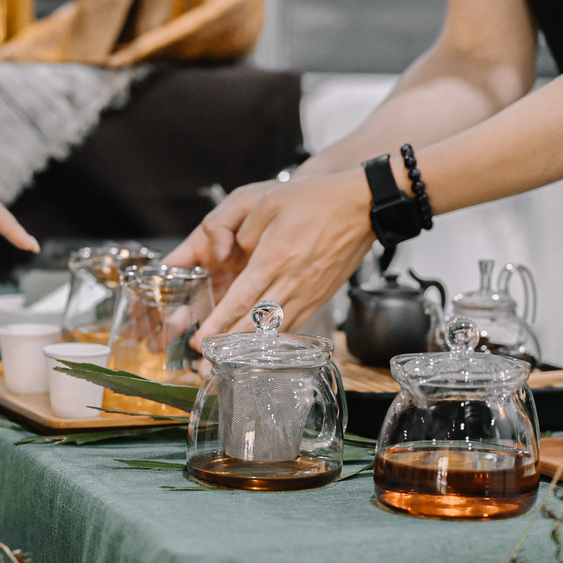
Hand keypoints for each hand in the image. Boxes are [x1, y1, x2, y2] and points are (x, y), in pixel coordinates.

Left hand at [185, 169, 375, 347]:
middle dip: (229, 345)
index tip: (201, 339)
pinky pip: (295, 323)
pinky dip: (277, 339)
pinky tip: (264, 347)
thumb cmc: (317, 199)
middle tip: (208, 361)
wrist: (361, 206)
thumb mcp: (269, 203)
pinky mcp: (321, 296)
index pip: (240, 300)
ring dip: (252, 349)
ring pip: (275, 330)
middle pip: (255, 323)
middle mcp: (291, 281)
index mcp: (274, 258)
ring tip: (232, 363)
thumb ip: (244, 231)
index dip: (219, 323)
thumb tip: (230, 254)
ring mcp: (308, 292)